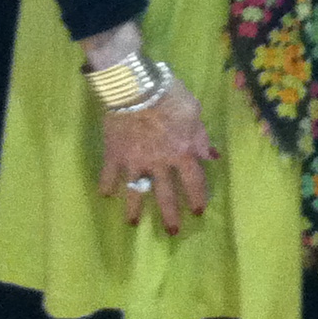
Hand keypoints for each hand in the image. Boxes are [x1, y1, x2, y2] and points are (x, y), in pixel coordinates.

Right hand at [99, 79, 219, 234]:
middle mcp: (159, 163)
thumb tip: (212, 156)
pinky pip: (109, 174)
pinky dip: (106, 184)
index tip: (197, 211)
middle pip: (165, 195)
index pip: (194, 181)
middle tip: (172, 232)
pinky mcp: (115, 155)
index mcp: (182, 152)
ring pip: (135, 192)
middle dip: (169, 215)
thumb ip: (201, 136)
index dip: (197, 197)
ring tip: (133, 223)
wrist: (134, 86)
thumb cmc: (168, 94)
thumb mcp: (194, 111)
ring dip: (134, 209)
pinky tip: (105, 194)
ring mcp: (135, 161)